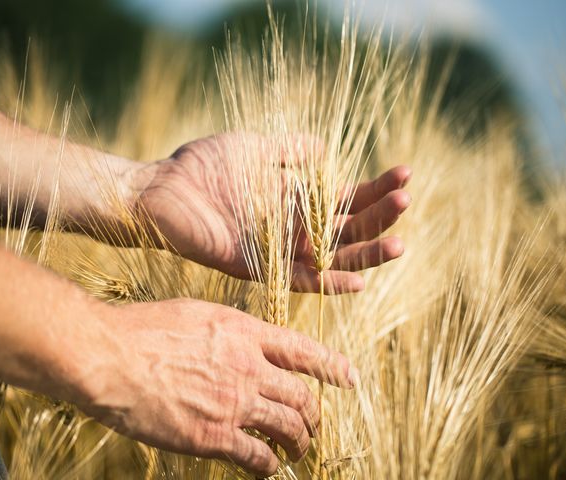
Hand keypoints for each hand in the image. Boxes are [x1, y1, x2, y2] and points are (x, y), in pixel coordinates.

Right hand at [82, 299, 354, 476]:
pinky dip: (268, 465)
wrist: (111, 356)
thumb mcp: (197, 314)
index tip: (349, 378)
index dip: (332, 366)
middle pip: (301, 396)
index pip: (304, 350)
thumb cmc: (144, 329)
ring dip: (299, 443)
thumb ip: (229, 330)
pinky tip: (267, 468)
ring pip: (288, 428)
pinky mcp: (214, 436)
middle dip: (314, 414)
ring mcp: (234, 403)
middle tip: (314, 424)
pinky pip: (257, 457)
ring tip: (298, 451)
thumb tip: (243, 340)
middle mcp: (249, 367)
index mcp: (245, 333)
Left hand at [133, 134, 411, 293]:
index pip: (346, 199)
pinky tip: (358, 280)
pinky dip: (327, 282)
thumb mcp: (255, 149)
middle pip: (347, 228)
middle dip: (379, 216)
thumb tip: (325, 149)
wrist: (159, 190)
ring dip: (365, 252)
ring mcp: (277, 250)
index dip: (376, 188)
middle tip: (407, 200)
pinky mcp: (257, 267)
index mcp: (295, 199)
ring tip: (399, 242)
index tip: (405, 173)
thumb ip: (289, 151)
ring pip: (332, 257)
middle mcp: (292, 227)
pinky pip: (299, 281)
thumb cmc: (201, 168)